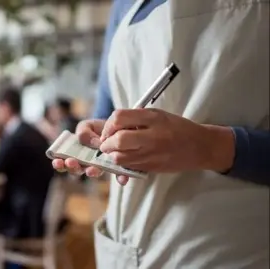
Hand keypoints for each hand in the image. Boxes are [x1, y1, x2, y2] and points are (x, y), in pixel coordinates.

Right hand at [51, 119, 130, 182]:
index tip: (57, 162)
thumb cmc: (96, 129)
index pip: (64, 163)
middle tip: (71, 162)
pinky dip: (120, 178)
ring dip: (92, 173)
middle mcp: (86, 164)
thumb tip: (94, 144)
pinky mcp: (117, 168)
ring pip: (95, 173)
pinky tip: (122, 179)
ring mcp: (101, 167)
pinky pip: (119, 175)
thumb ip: (83, 133)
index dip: (59, 164)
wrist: (117, 127)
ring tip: (90, 170)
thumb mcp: (87, 126)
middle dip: (72, 168)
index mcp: (75, 155)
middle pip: (77, 170)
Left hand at [99, 109, 234, 182]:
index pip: (119, 117)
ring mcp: (152, 153)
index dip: (109, 124)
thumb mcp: (157, 115)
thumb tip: (112, 125)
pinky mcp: (152, 167)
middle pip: (119, 140)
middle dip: (107, 142)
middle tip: (107, 142)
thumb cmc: (177, 128)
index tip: (110, 128)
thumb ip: (136, 118)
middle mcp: (153, 136)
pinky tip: (125, 156)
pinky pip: (128, 166)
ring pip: (120, 157)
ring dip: (112, 154)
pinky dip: (121, 162)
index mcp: (153, 118)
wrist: (200, 147)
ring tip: (115, 150)